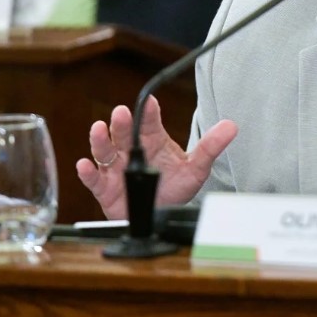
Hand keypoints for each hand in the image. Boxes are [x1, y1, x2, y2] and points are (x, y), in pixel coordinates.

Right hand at [75, 95, 237, 219]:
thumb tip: (232, 126)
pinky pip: (93, 179)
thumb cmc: (175, 187)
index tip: (150, 102)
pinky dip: (87, 172)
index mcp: (152, 140)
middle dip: (121, 123)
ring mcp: (117, 168)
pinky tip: (85, 164)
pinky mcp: (105, 188)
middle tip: (122, 113)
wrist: (162, 214)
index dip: (148, 112)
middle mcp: (132, 150)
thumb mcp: (196, 167)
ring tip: (99, 129)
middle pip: (124, 132)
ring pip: (104, 151)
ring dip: (100, 140)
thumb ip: (211, 146)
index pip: (149, 122)